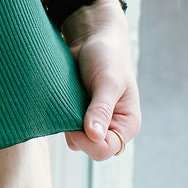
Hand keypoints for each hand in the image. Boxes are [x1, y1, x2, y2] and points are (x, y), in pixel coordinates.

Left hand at [61, 0, 141, 160]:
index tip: (74, 124)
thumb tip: (95, 135)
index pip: (105, 149)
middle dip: (75, 131)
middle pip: (88, 148)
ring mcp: (93, 123)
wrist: (93, 38)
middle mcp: (112, 128)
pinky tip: (61, 99)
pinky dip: (60, 116)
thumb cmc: (108, 57)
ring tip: (68, 99)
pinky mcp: (78, 115)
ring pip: (74, 139)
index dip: (87, 141)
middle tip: (69, 105)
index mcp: (127, 124)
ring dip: (66, 122)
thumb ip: (101, 109)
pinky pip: (65, 126)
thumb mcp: (107, 82)